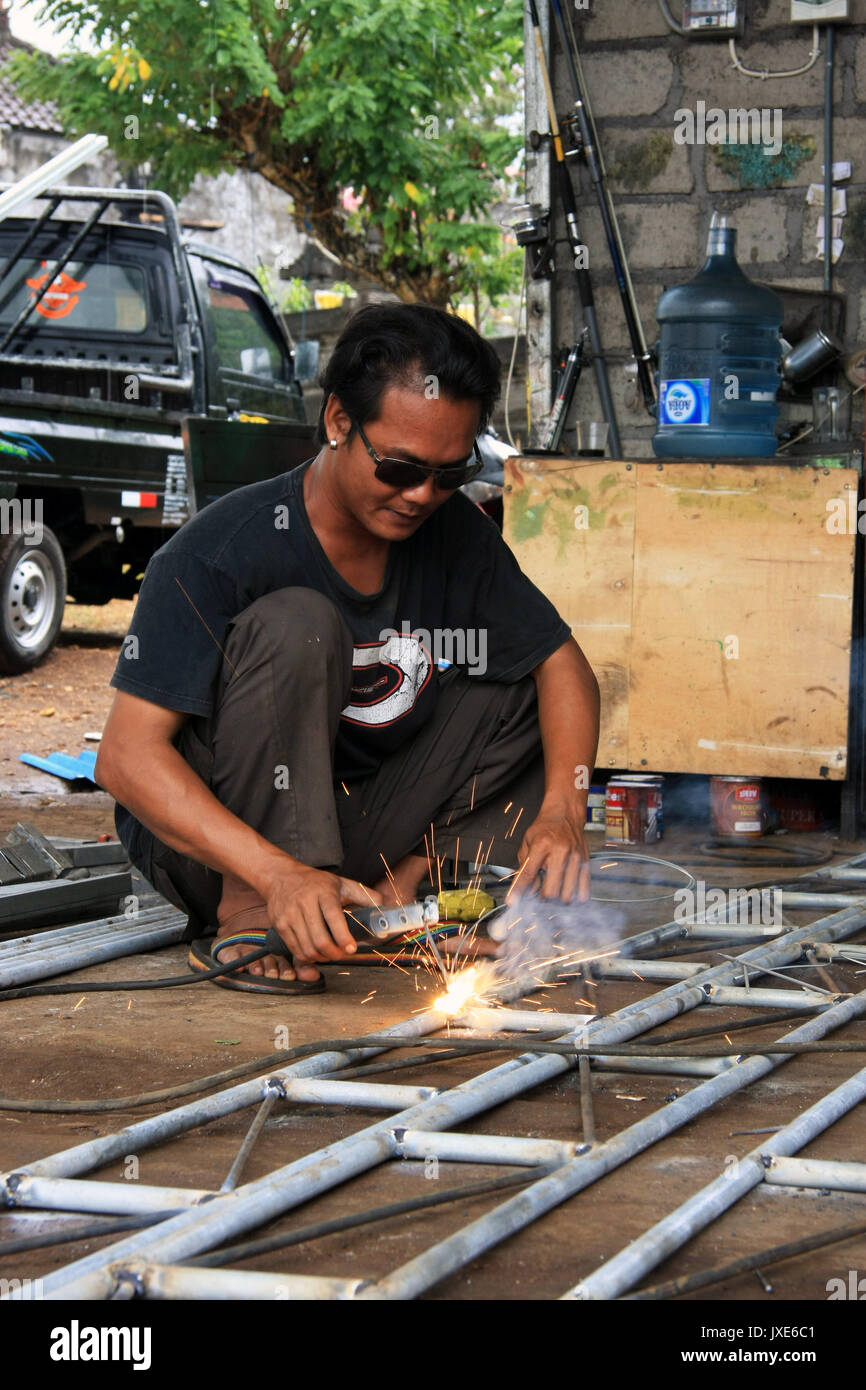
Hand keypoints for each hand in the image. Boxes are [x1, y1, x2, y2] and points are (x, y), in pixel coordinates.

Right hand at [262, 863, 380, 963]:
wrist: (280, 877)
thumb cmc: (316, 882)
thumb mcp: (341, 883)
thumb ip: (365, 896)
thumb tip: (384, 908)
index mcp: (323, 892)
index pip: (333, 918)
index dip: (343, 937)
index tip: (352, 948)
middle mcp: (304, 903)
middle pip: (320, 939)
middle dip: (335, 953)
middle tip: (343, 954)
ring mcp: (289, 915)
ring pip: (307, 948)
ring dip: (322, 957)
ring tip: (331, 954)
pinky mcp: (279, 925)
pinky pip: (295, 950)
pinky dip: (308, 957)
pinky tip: (316, 952)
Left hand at [510, 804, 589, 902]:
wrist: (566, 814)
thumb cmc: (545, 828)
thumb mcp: (527, 842)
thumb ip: (525, 867)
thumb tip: (526, 891)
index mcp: (542, 845)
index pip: (528, 874)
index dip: (519, 891)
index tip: (513, 902)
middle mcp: (561, 852)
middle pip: (551, 890)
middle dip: (542, 899)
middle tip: (538, 896)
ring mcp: (576, 858)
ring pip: (567, 894)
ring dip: (558, 900)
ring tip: (553, 893)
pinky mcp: (586, 863)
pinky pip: (584, 890)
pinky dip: (574, 898)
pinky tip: (567, 893)